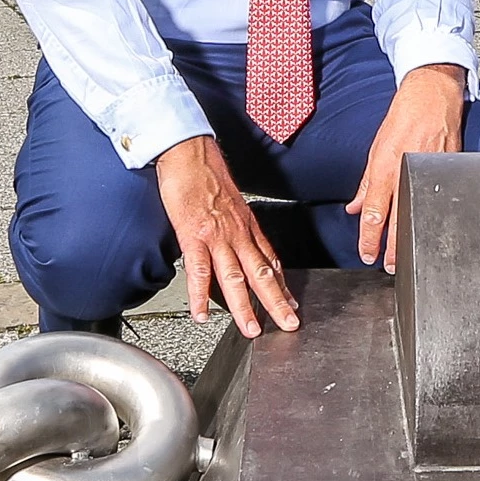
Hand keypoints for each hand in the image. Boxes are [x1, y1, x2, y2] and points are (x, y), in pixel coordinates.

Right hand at [154, 134, 297, 331]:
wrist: (188, 151)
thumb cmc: (206, 171)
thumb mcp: (230, 200)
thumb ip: (235, 224)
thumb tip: (237, 243)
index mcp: (246, 224)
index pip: (269, 260)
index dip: (282, 284)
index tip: (291, 302)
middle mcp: (237, 232)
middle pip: (261, 273)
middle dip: (277, 302)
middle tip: (289, 324)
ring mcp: (216, 236)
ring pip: (235, 278)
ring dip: (245, 307)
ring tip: (251, 329)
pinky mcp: (193, 235)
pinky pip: (198, 271)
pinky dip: (200, 296)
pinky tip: (202, 314)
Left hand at [349, 64, 468, 270]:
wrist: (433, 94)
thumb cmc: (404, 116)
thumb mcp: (377, 147)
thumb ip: (367, 182)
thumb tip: (356, 207)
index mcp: (385, 166)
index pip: (375, 212)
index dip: (370, 238)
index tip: (367, 253)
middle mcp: (406, 172)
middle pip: (398, 220)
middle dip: (392, 248)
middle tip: (388, 266)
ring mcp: (430, 172)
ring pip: (419, 213)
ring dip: (412, 237)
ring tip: (407, 254)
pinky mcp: (449, 169)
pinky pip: (438, 198)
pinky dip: (433, 214)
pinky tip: (431, 226)